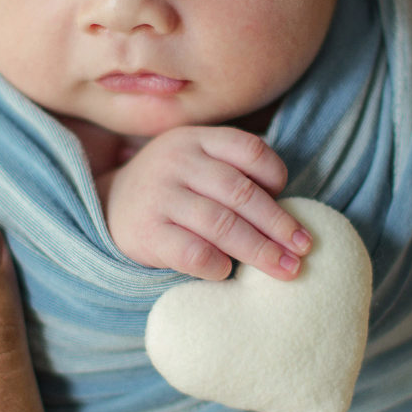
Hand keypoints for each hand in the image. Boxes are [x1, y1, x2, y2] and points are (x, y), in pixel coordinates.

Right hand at [101, 127, 312, 280]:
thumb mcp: (196, 162)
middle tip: (304, 248)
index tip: (287, 198)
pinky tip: (229, 272)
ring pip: (222, 225)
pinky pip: (192, 252)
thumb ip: (234, 172)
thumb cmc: (171, 189)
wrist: (107, 207)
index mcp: (196, 139)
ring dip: (261, 250)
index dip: (276, 175)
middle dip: (279, 224)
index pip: (249, 149)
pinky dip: (217, 264)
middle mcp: (177, 162)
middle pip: (241, 193)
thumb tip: (288, 213)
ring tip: (286, 269)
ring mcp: (159, 196)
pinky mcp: (146, 233)